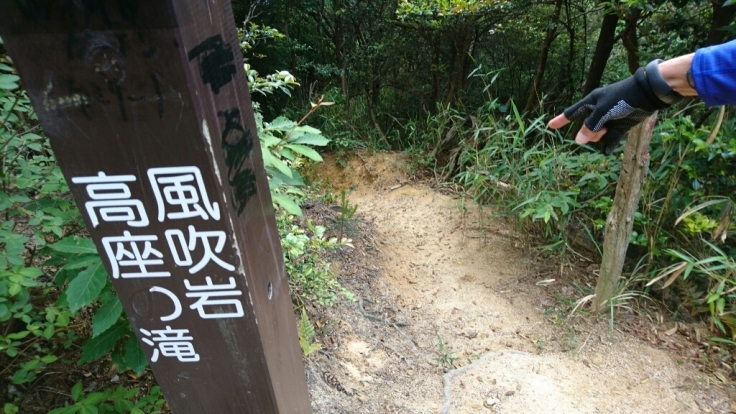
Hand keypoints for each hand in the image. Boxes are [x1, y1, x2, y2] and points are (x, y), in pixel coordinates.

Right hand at [547, 66, 672, 154]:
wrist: (647, 95)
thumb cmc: (623, 98)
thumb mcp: (603, 111)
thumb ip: (591, 125)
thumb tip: (579, 140)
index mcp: (591, 103)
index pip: (572, 113)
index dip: (561, 120)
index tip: (550, 126)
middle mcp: (599, 112)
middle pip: (586, 128)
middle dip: (589, 133)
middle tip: (599, 129)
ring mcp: (610, 120)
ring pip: (598, 135)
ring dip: (600, 137)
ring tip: (607, 132)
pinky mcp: (621, 126)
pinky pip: (611, 140)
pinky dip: (609, 145)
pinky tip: (607, 151)